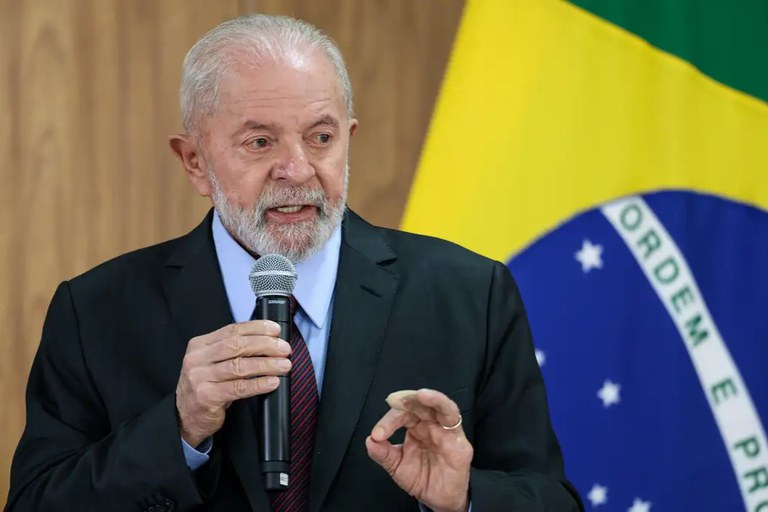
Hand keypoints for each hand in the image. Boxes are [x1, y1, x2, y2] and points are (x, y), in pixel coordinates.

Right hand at [176, 320, 291, 446]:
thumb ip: (232, 350)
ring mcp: (200, 378)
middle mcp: (197, 359)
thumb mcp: (213, 363)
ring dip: (266, 364)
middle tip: (284, 349)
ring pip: (239, 366)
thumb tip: (268, 341)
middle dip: (265, 345)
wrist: (185, 417)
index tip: (275, 330)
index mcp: (200, 345)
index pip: (232, 330)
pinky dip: (259, 384)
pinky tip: (272, 382)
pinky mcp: (207, 397)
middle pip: (237, 345)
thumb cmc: (206, 387)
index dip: (257, 328)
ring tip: (284, 365)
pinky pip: (239, 388)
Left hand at [365, 389, 472, 511]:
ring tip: (420, 395)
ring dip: (431, 398)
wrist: (438, 499)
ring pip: (441, 405)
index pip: (402, 415)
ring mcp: (445, 430)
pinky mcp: (458, 440)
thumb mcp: (397, 466)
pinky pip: (454, 419)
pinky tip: (433, 402)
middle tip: (394, 401)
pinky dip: (444, 407)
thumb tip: (369, 440)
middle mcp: (430, 425)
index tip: (377, 434)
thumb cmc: (421, 478)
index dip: (388, 421)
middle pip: (420, 405)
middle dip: (407, 400)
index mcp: (415, 427)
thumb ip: (383, 454)